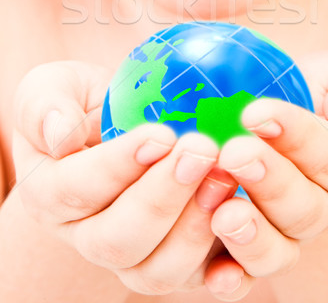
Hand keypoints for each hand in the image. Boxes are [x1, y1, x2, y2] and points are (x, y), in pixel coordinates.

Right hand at [12, 61, 236, 295]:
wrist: (116, 123)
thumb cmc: (83, 102)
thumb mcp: (52, 88)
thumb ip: (45, 107)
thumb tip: (60, 135)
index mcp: (51, 193)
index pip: (76, 190)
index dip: (117, 167)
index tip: (160, 135)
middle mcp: (89, 235)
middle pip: (118, 240)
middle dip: (162, 198)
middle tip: (202, 150)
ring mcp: (135, 254)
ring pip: (158, 270)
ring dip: (195, 228)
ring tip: (225, 178)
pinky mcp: (178, 260)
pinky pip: (199, 280)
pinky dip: (223, 270)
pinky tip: (242, 237)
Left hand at [202, 51, 327, 300]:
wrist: (286, 115)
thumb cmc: (317, 91)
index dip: (295, 135)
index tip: (255, 112)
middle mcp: (318, 207)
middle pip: (303, 208)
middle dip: (269, 181)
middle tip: (234, 153)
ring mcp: (282, 233)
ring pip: (277, 250)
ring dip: (252, 235)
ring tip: (224, 213)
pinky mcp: (246, 249)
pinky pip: (243, 275)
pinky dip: (230, 278)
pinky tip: (214, 274)